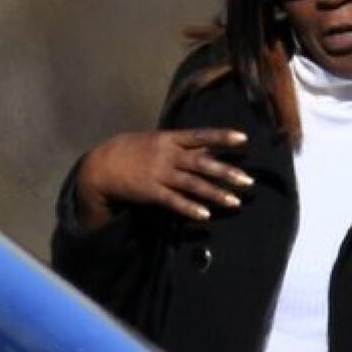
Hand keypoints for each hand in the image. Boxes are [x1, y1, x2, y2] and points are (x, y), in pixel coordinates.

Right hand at [75, 128, 250, 228]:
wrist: (102, 165)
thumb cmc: (135, 150)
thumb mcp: (158, 140)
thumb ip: (183, 145)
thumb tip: (211, 149)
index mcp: (170, 139)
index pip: (201, 135)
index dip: (222, 137)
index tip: (244, 139)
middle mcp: (168, 155)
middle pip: (202, 163)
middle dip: (227, 172)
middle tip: (249, 181)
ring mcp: (159, 173)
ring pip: (192, 184)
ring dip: (215, 194)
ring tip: (234, 202)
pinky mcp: (151, 192)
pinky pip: (174, 201)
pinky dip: (190, 208)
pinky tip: (206, 215)